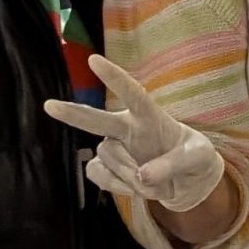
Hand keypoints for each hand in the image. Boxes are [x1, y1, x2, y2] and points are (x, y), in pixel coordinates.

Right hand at [43, 55, 224, 210]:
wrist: (187, 182)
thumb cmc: (193, 158)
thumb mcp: (199, 157)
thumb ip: (173, 164)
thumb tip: (142, 176)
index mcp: (150, 116)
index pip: (132, 93)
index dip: (114, 77)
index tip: (94, 60)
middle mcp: (126, 127)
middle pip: (97, 119)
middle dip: (74, 113)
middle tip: (50, 105)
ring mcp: (114, 147)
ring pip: (107, 158)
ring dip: (130, 176)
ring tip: (154, 185)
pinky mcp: (106, 168)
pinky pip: (100, 175)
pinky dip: (118, 187)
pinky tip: (134, 188)